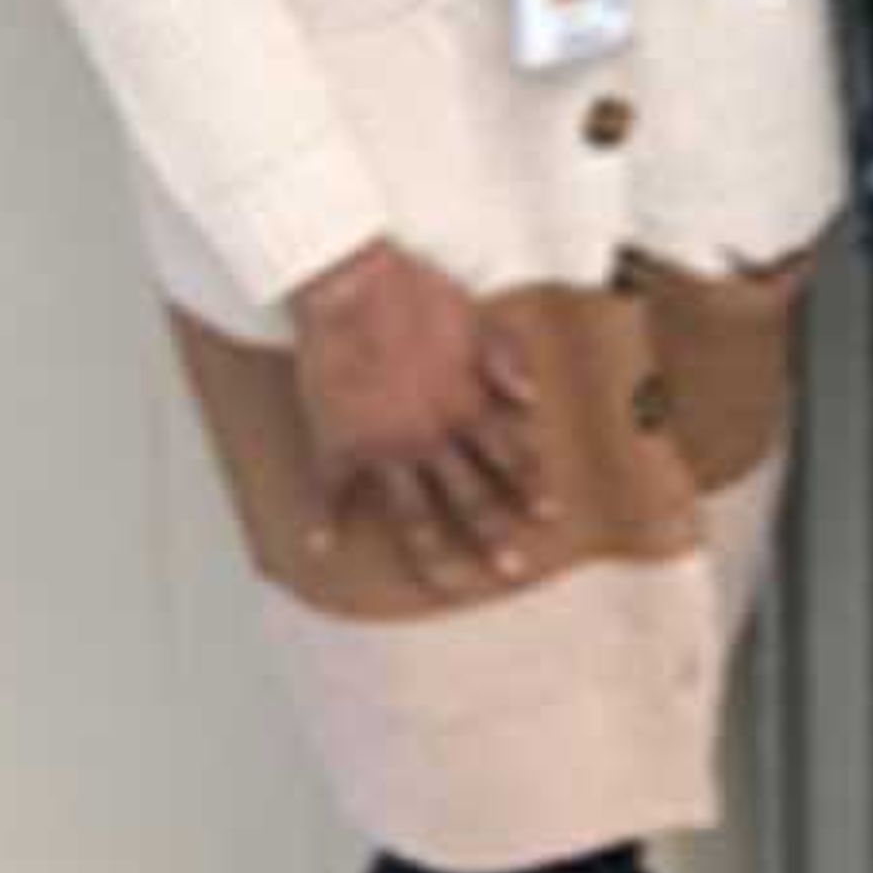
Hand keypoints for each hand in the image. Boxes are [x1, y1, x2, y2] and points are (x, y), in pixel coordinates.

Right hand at [288, 241, 546, 599]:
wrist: (352, 286)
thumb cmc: (416, 294)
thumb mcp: (480, 319)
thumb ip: (509, 361)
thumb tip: (533, 398)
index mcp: (468, 405)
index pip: (512, 457)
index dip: (533, 487)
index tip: (551, 517)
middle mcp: (431, 436)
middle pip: (471, 499)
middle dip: (495, 537)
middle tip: (514, 572)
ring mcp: (383, 446)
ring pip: (413, 512)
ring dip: (432, 553)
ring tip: (445, 585)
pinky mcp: (337, 441)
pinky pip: (329, 490)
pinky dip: (323, 520)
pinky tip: (321, 547)